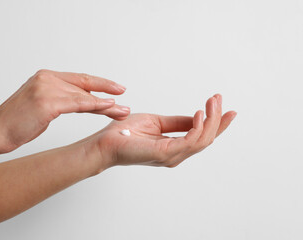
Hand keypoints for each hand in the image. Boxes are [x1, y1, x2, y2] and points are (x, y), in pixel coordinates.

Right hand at [0, 70, 129, 153]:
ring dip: (106, 103)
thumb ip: (58, 98)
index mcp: (45, 77)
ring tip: (122, 109)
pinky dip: (96, 105)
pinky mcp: (47, 102)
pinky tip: (109, 107)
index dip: (98, 83)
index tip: (113, 88)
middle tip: (123, 93)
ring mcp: (47, 88)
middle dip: (107, 89)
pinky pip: (78, 103)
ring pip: (84, 95)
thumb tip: (76, 102)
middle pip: (84, 84)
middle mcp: (47, 78)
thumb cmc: (16, 122)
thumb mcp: (40, 105)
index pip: (78, 78)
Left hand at [93, 94, 235, 168]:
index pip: (201, 136)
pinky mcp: (164, 154)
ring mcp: (171, 156)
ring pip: (201, 140)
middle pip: (206, 139)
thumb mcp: (156, 122)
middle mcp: (176, 154)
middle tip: (218, 100)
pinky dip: (197, 127)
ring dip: (211, 120)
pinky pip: (189, 141)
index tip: (226, 107)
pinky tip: (199, 113)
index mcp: (174, 147)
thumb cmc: (126, 133)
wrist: (106, 142)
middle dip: (216, 119)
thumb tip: (196, 116)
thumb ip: (177, 122)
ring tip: (212, 103)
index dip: (216, 123)